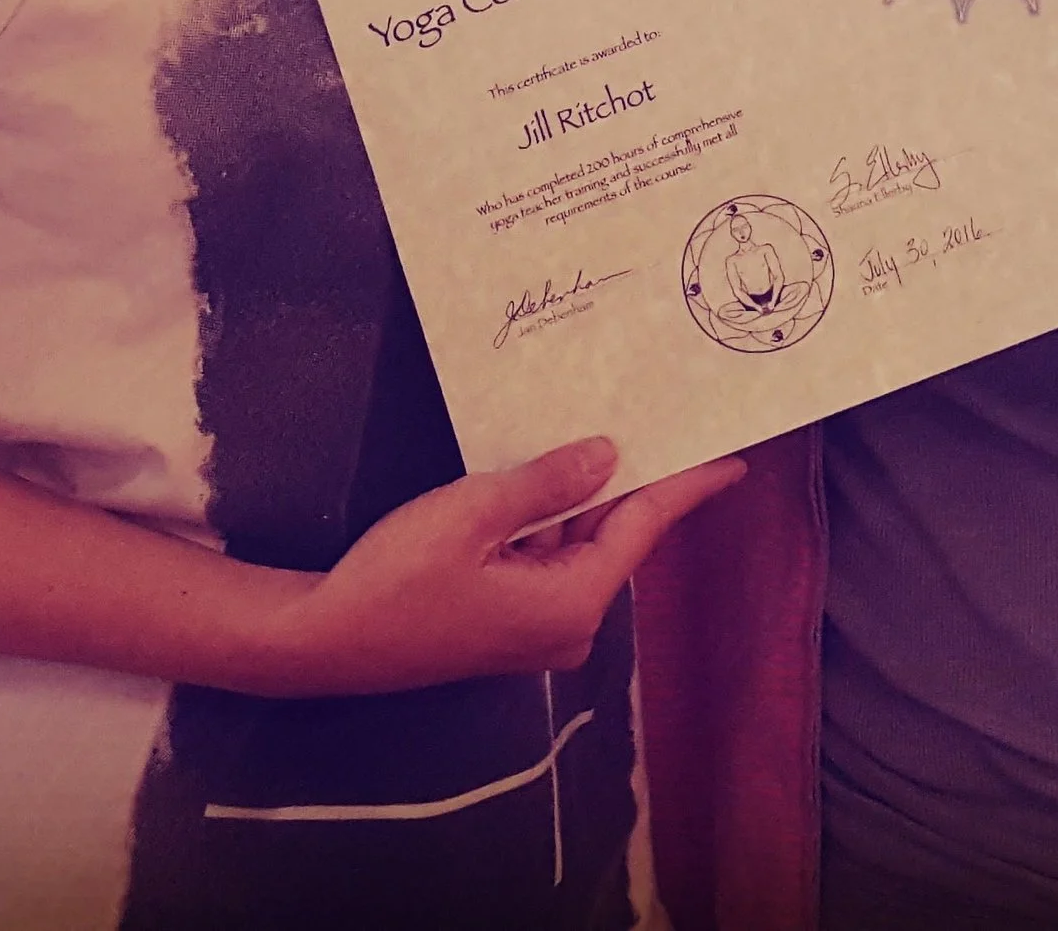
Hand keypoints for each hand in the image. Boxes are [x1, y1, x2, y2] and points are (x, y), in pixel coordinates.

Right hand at [269, 436, 743, 697]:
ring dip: (583, 494)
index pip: (643, 529)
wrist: (324, 640)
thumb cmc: (397, 579)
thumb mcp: (474, 513)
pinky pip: (547, 556)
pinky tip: (549, 472)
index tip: (734, 462)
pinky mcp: (505, 620)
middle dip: (630, 478)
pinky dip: (550, 517)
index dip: (687, 489)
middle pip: (613, 534)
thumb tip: (608, 455)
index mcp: (572, 602)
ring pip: (577, 542)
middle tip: (661, 417)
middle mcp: (567, 623)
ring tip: (606, 427)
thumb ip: (548, 483)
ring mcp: (535, 626)